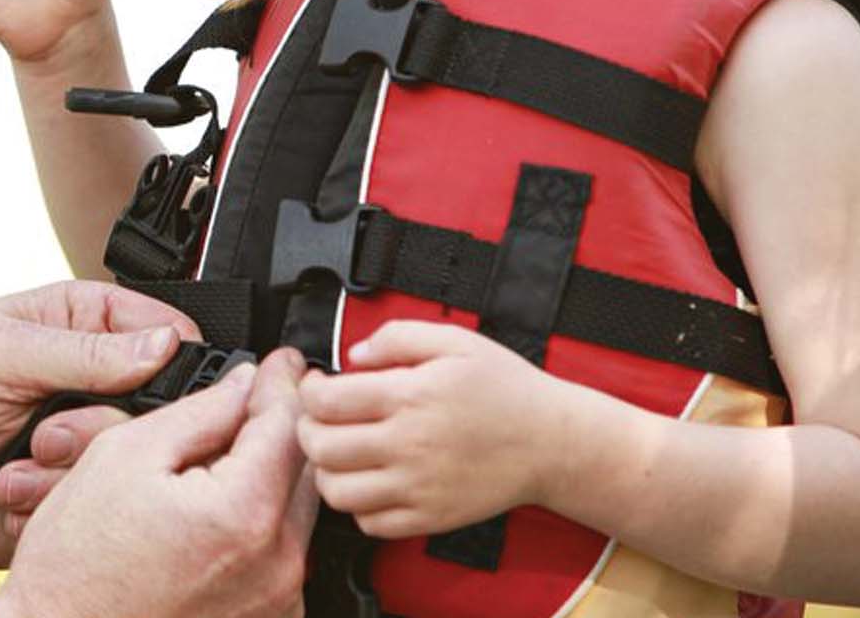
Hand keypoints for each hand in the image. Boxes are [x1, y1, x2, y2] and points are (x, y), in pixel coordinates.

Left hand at [0, 280, 199, 571]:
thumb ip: (83, 350)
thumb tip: (162, 344)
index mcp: (80, 325)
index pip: (160, 328)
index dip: (168, 356)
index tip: (151, 383)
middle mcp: (92, 382)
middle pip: (155, 406)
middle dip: (97, 427)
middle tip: (46, 432)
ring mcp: (84, 440)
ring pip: (127, 461)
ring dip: (65, 469)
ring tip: (14, 463)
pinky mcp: (74, 492)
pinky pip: (96, 506)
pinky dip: (49, 503)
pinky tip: (7, 493)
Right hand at [0, 350, 316, 617]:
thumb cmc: (76, 567)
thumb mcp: (124, 456)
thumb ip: (197, 412)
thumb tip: (242, 385)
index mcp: (244, 513)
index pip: (289, 423)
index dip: (283, 381)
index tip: (280, 362)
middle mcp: (276, 563)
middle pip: (302, 467)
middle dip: (276, 429)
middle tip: (242, 406)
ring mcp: (276, 599)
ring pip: (295, 510)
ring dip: (268, 477)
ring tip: (211, 470)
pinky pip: (280, 554)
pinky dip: (260, 525)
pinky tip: (212, 518)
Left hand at [298, 320, 567, 538]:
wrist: (552, 442)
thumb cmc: (506, 390)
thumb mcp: (455, 340)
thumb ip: (397, 336)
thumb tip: (354, 353)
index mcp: (410, 397)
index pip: (325, 401)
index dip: (307, 390)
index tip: (316, 385)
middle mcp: (409, 446)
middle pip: (321, 448)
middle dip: (308, 428)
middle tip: (319, 418)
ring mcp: (418, 488)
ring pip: (336, 492)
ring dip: (326, 471)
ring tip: (340, 452)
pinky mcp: (429, 518)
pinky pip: (369, 524)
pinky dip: (358, 506)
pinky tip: (369, 481)